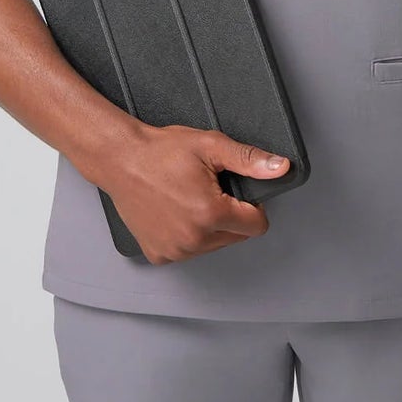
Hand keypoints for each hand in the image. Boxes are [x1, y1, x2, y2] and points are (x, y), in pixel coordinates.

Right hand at [99, 122, 289, 264]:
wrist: (121, 159)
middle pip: (236, 236)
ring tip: (188, 198)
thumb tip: (280, 167)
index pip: (256, 226)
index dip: (251, 206)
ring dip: (209, 227)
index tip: (235, 193)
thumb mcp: (210, 146)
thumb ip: (249, 160)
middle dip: (229, 215)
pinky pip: (188, 252)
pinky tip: (174, 212)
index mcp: (210, 213)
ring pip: (213, 246)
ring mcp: (175, 251)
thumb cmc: (160, 152)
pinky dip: (187, 236)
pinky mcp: (160, 255)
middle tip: (207, 189)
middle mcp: (193, 239)